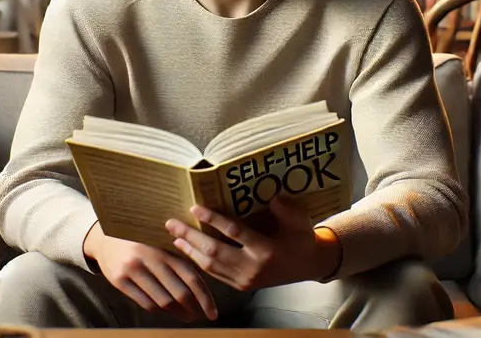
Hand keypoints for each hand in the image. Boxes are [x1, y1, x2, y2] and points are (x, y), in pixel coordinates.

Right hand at [83, 223, 217, 322]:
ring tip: (186, 317)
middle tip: (200, 317)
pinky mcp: (119, 280)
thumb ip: (177, 259)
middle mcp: (150, 259)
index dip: (205, 298)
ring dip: (177, 314)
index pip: (191, 277)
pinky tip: (167, 312)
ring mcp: (133, 270)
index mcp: (165, 248)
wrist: (104, 238)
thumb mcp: (159, 243)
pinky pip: (144, 303)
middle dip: (193, 309)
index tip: (213, 312)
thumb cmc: (139, 241)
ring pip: (162, 301)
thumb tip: (200, 288)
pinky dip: (159, 311)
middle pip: (178, 293)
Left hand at [165, 196, 341, 290]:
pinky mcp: (242, 286)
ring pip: (211, 266)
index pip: (234, 233)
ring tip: (174, 236)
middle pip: (214, 251)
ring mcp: (245, 279)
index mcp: (266, 250)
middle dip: (190, 236)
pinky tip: (188, 251)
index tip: (195, 208)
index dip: (213, 220)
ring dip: (190, 251)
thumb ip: (286, 209)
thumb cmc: (302, 239)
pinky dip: (199, 262)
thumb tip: (272, 195)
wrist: (308, 266)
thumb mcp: (299, 222)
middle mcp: (252, 267)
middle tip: (171, 223)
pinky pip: (215, 274)